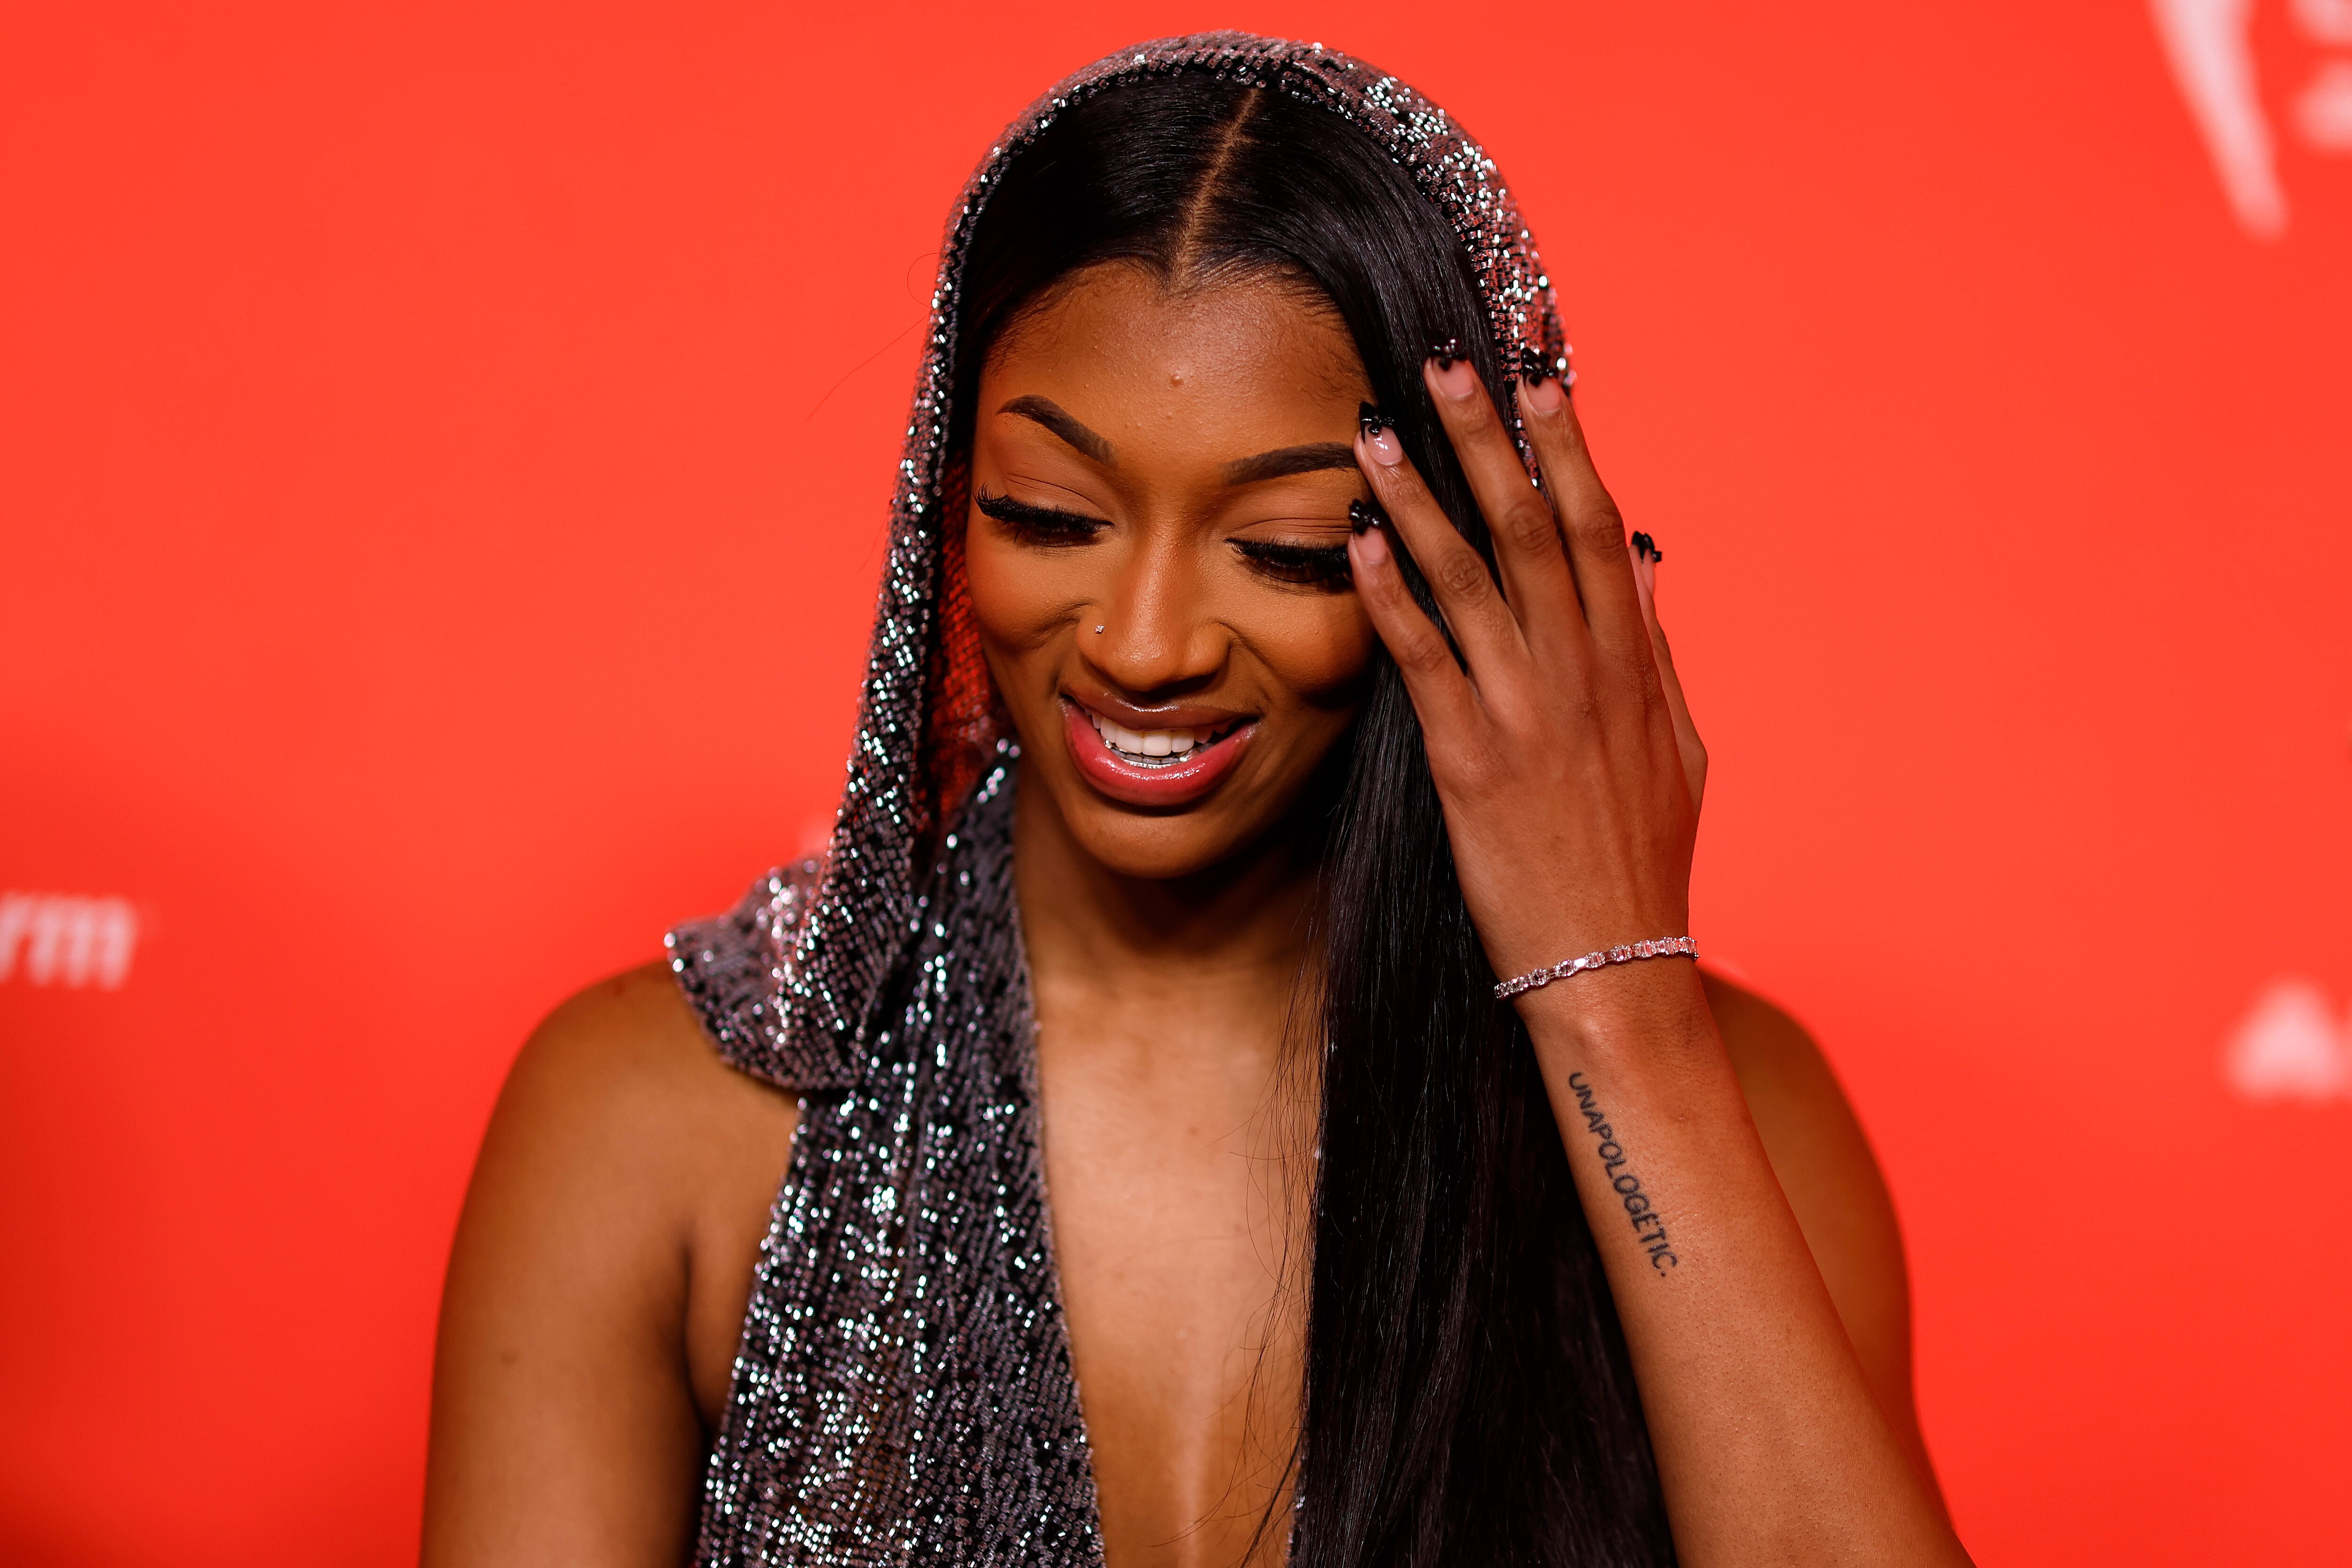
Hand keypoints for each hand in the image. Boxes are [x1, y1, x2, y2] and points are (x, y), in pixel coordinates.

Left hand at [1348, 355, 1706, 993]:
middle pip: (1536, 528)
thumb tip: (1652, 557)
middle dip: (1489, 440)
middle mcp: (1583, 674)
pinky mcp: (1469, 762)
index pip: (1602, 527)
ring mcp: (1526, 714)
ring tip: (1372, 431)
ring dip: (1418, 496)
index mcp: (1632, 665)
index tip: (1541, 376)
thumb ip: (1657, 648)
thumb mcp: (1679, 747)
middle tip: (1446, 365)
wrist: (1613, 971)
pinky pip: (1423, 658)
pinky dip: (1390, 594)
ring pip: (1471, 578)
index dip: (1570, 446)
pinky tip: (1357, 540)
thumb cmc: (1642, 863)